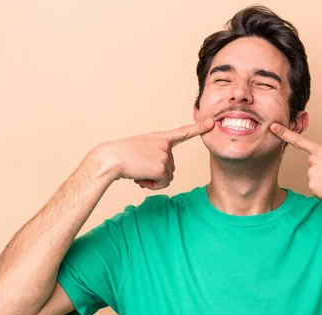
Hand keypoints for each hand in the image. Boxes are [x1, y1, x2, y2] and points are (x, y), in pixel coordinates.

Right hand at [95, 118, 213, 189]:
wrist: (110, 158)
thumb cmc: (122, 156)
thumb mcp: (142, 151)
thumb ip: (157, 157)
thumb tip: (164, 175)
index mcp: (160, 138)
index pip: (182, 132)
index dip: (198, 128)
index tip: (211, 122)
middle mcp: (165, 145)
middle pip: (171, 167)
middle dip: (156, 173)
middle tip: (140, 167)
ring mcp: (164, 155)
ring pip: (167, 177)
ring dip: (153, 180)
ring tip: (139, 171)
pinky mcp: (161, 168)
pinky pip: (163, 184)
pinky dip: (152, 185)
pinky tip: (141, 177)